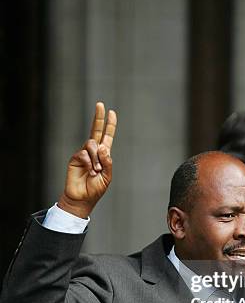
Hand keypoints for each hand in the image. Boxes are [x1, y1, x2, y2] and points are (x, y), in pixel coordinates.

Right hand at [57, 102, 116, 218]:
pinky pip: (84, 153)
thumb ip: (108, 162)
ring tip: (96, 171)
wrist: (82, 199)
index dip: (110, 125)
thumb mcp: (107, 177)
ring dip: (96, 157)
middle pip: (96, 131)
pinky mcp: (75, 158)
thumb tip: (103, 147)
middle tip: (100, 104)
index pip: (107, 136)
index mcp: (104, 155)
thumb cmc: (95, 189)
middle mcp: (94, 152)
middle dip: (98, 117)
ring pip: (92, 144)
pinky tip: (90, 171)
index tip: (112, 112)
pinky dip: (89, 162)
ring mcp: (84, 154)